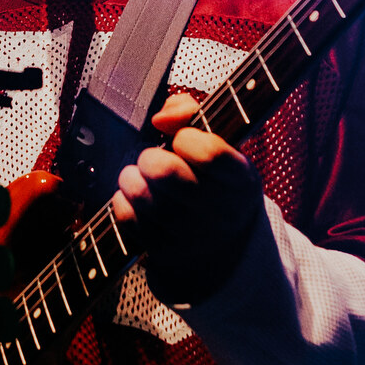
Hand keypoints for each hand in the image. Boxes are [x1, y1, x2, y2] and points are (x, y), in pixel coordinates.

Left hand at [112, 92, 262, 306]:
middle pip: (164, 172)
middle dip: (150, 158)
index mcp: (241, 180)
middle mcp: (219, 211)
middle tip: (153, 160)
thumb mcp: (220, 146)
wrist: (222, 246)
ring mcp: (190, 235)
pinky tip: (136, 199)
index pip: (209, 153)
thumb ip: (192, 113)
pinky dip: (123, 201)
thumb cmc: (214, 183)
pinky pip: (127, 216)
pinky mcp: (164, 251)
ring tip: (140, 177)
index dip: (185, 138)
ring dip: (131, 177)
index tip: (182, 140)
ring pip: (139, 193)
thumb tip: (162, 118)